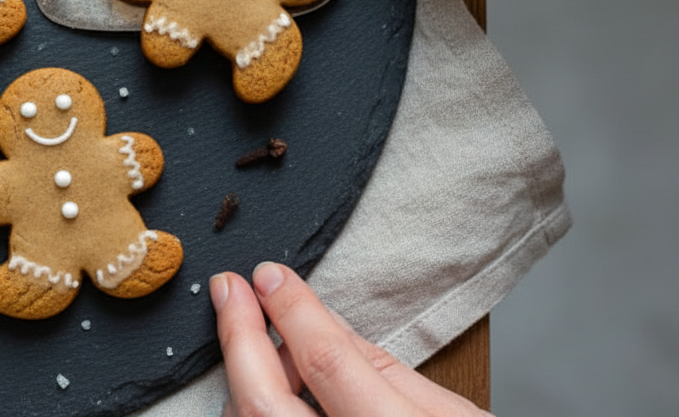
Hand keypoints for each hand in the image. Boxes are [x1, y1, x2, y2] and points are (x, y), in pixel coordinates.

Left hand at [211, 263, 488, 416]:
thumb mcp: (449, 415)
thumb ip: (382, 366)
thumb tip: (320, 317)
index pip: (328, 362)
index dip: (293, 310)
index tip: (269, 276)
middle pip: (264, 403)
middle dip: (239, 338)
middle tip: (229, 290)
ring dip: (244, 377)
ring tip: (261, 342)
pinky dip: (253, 411)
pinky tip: (268, 388)